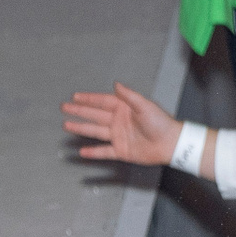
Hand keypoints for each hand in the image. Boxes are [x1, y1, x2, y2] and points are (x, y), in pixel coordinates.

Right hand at [62, 83, 178, 165]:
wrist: (171, 143)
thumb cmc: (161, 123)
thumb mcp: (144, 106)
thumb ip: (129, 96)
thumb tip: (116, 84)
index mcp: (125, 109)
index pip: (103, 102)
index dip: (89, 99)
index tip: (75, 96)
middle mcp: (120, 122)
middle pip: (95, 115)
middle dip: (79, 111)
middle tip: (65, 107)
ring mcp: (119, 136)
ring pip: (95, 131)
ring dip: (81, 128)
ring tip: (66, 125)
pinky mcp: (122, 150)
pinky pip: (104, 151)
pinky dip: (93, 152)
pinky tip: (81, 152)